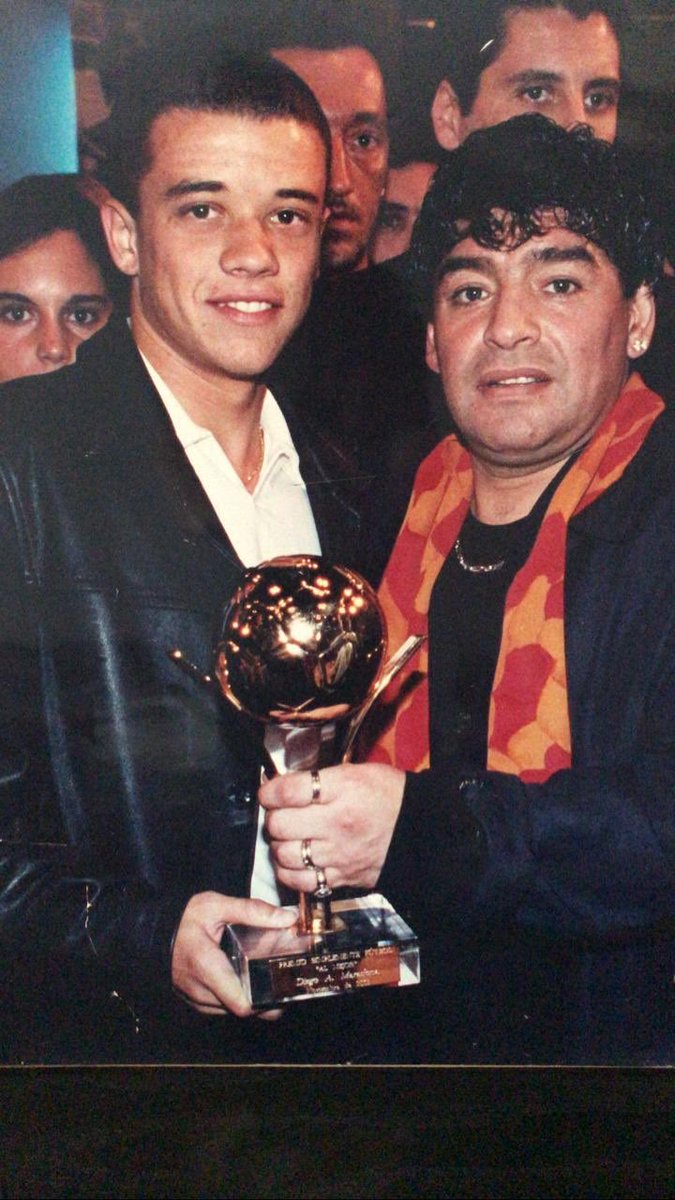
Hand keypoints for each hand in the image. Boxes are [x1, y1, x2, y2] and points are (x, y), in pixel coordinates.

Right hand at [171, 891, 296, 1017]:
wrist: (153, 929)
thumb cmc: (183, 918)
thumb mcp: (217, 906)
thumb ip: (253, 911)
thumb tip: (287, 918)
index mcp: (207, 967)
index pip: (242, 1004)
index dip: (266, 1001)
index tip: (280, 986)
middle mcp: (199, 990)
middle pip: (241, 1009)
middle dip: (261, 998)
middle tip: (277, 978)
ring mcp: (195, 999)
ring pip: (231, 1011)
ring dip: (247, 998)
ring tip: (260, 976)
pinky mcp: (193, 1002)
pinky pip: (220, 1008)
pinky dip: (232, 997)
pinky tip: (240, 979)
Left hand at [259, 763, 405, 893]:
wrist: (420, 830)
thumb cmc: (387, 796)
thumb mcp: (355, 772)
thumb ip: (318, 780)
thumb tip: (282, 787)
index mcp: (342, 790)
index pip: (288, 792)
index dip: (269, 791)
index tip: (269, 792)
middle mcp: (337, 823)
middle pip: (280, 824)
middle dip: (273, 817)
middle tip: (281, 814)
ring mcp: (337, 854)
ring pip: (285, 854)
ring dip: (279, 845)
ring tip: (288, 837)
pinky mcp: (340, 877)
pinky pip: (300, 880)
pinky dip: (290, 871)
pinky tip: (295, 860)